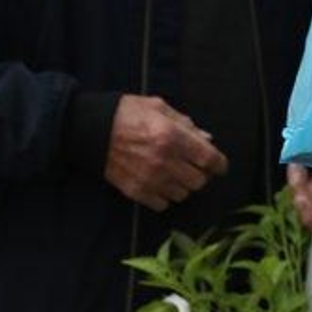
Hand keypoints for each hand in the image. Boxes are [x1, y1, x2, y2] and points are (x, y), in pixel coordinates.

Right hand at [105, 95, 228, 210]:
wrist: (91, 130)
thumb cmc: (127, 113)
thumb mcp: (159, 107)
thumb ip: (185, 124)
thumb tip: (206, 139)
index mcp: (172, 136)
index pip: (209, 159)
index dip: (220, 164)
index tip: (219, 166)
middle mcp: (165, 161)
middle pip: (199, 181)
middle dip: (201, 174)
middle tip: (194, 167)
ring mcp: (150, 179)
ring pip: (183, 194)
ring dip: (183, 185)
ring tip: (175, 174)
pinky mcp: (136, 191)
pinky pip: (163, 204)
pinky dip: (165, 196)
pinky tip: (160, 183)